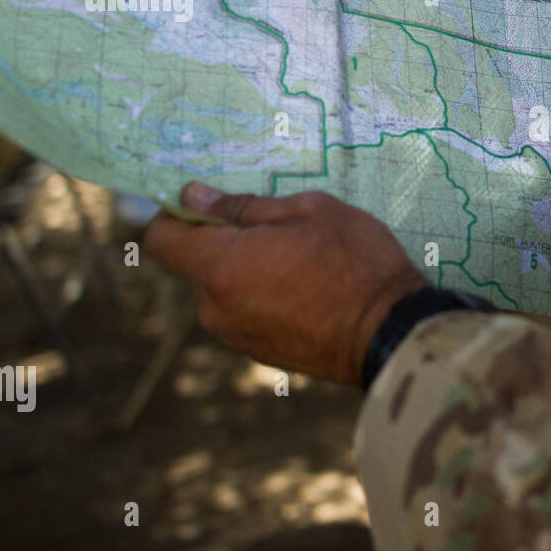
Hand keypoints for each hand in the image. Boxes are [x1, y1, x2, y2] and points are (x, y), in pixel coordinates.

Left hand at [144, 183, 427, 385]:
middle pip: (197, 265)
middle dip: (226, 244)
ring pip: (224, 291)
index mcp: (222, 266)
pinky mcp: (260, 354)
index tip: (210, 206)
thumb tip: (194, 196)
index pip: (160, 240)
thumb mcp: (310, 212)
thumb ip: (245, 206)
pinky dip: (265, 299)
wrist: (390, 333)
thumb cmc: (355, 262)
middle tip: (280, 232)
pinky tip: (309, 293)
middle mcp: (216, 308)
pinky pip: (247, 315)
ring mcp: (237, 336)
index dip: (176, 217)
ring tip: (302, 264)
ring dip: (248, 272)